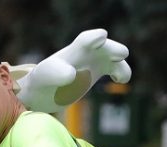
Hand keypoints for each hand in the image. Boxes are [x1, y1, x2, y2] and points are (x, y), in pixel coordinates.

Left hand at [16, 29, 131, 112]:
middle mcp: (87, 52)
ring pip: (115, 58)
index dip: (94, 37)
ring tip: (121, 77)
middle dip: (114, 49)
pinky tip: (118, 80)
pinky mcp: (99, 71)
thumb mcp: (46, 77)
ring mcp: (94, 60)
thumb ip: (57, 74)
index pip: (85, 40)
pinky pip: (116, 69)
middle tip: (121, 55)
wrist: (44, 89)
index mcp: (73, 51)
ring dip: (122, 65)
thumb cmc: (44, 79)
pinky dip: (122, 73)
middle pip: (105, 47)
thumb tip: (72, 75)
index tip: (102, 36)